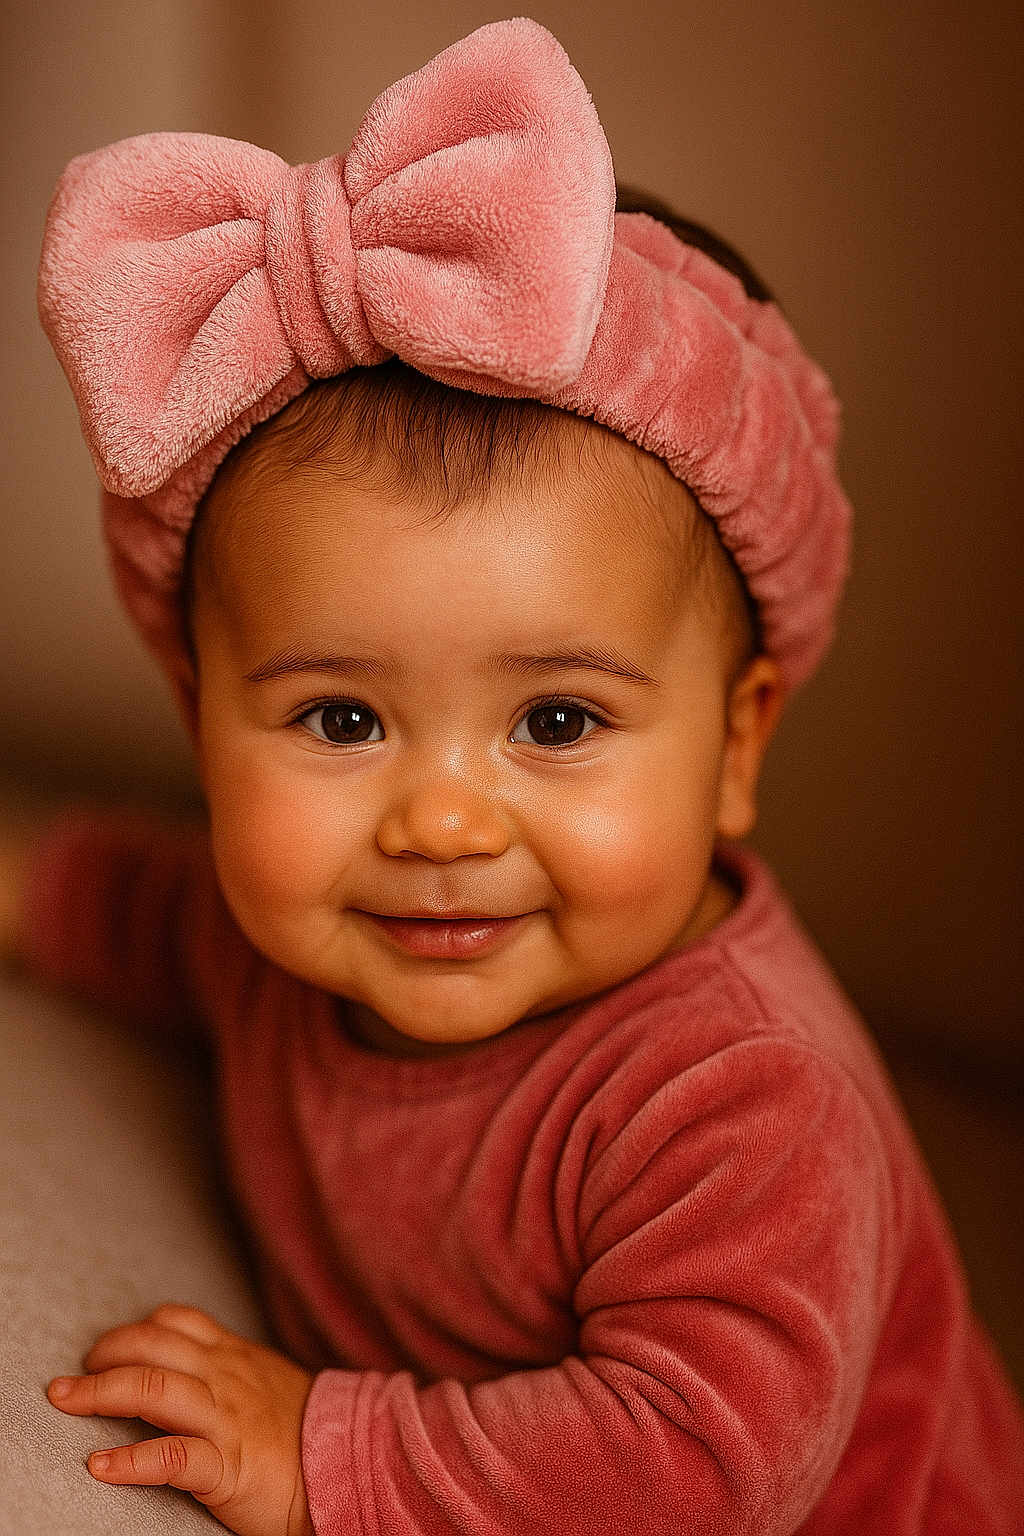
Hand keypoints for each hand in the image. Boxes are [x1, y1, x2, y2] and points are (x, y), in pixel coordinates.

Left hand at [46, 1303, 315, 1535]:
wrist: (352, 1466)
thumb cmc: (306, 1432)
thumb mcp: (269, 1382)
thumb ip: (232, 1369)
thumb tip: (192, 1366)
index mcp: (235, 1358)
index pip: (178, 1322)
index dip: (134, 1330)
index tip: (107, 1350)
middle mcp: (225, 1378)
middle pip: (153, 1347)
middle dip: (104, 1355)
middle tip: (72, 1379)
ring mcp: (226, 1419)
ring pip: (154, 1391)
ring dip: (101, 1393)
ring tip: (69, 1401)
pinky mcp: (227, 1465)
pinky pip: (172, 1457)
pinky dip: (130, 1460)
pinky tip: (100, 1464)